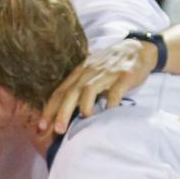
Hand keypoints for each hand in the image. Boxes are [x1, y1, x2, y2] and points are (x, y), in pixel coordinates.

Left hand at [39, 38, 156, 133]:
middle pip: (71, 93)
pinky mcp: (124, 76)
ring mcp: (107, 73)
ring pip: (89, 90)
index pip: (60, 91)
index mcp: (80, 72)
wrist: (138, 48)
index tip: (41, 126)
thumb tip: (61, 115)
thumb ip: (78, 89)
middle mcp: (90, 71)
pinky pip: (115, 92)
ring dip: (84, 107)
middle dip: (62, 112)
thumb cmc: (111, 66)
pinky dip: (111, 103)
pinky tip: (108, 112)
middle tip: (57, 130)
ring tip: (84, 119)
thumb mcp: (91, 72)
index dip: (49, 109)